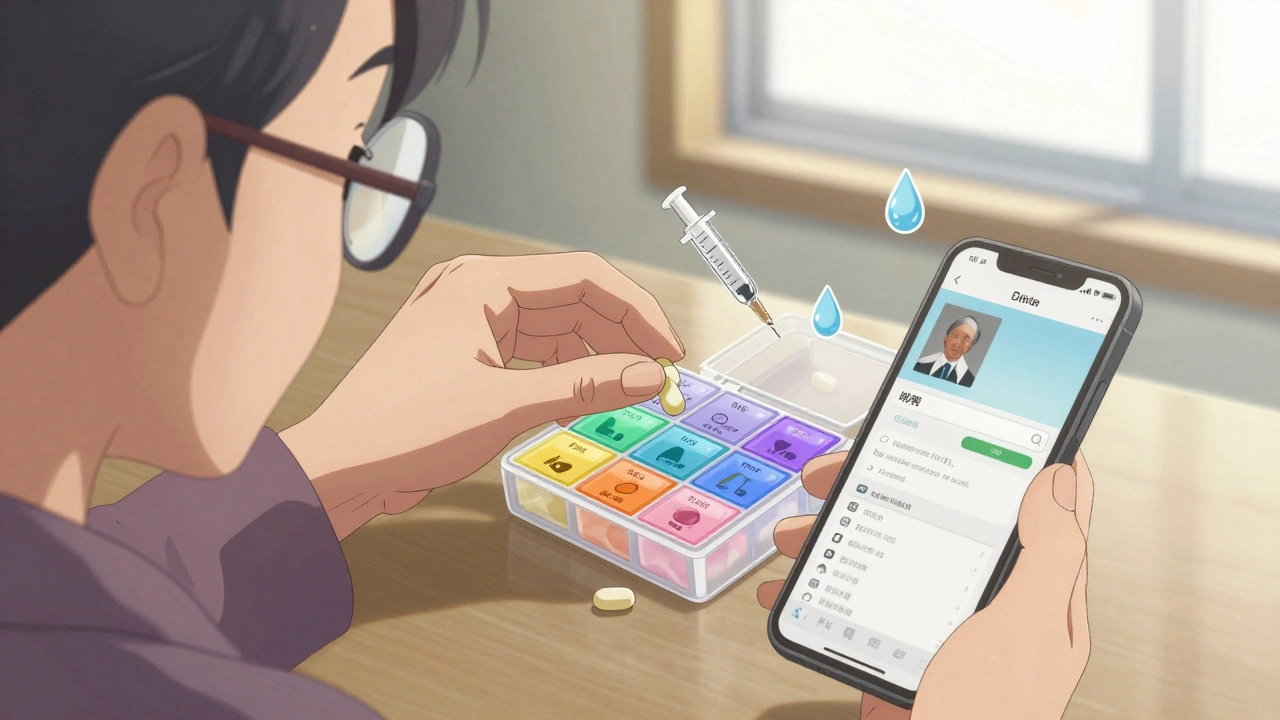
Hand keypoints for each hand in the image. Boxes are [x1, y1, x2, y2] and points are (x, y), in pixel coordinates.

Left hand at [281, 252, 683, 538]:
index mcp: (481, 282)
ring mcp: (469, 322)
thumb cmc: (404, 427)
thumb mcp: (505, 406)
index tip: (671, 349)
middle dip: (619, 336)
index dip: (636, 310)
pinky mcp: (465, 354)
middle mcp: (476, 290)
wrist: (339, 467)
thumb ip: (584, 386)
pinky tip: (585, 398)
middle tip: (660, 376)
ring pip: (554, 328)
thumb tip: (650, 376)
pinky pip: (531, 352)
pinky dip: (563, 373)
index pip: (583, 275)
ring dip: (593, 356)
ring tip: (629, 390)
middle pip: (572, 299)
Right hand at [758, 452, 1093, 719]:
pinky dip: (811, 591)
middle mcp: (983, 595)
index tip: (958, 404)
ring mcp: (934, 622)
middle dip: (871, 481)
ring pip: (882, 549)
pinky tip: (788, 588)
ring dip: (829, 533)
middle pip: (932, 511)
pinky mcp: (894, 651)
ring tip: (793, 534)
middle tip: (828, 472)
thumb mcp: (1022, 633)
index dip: (994, 445)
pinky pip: (851, 604)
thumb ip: (1044, 555)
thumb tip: (1060, 473)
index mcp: (1029, 585)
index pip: (1023, 496)